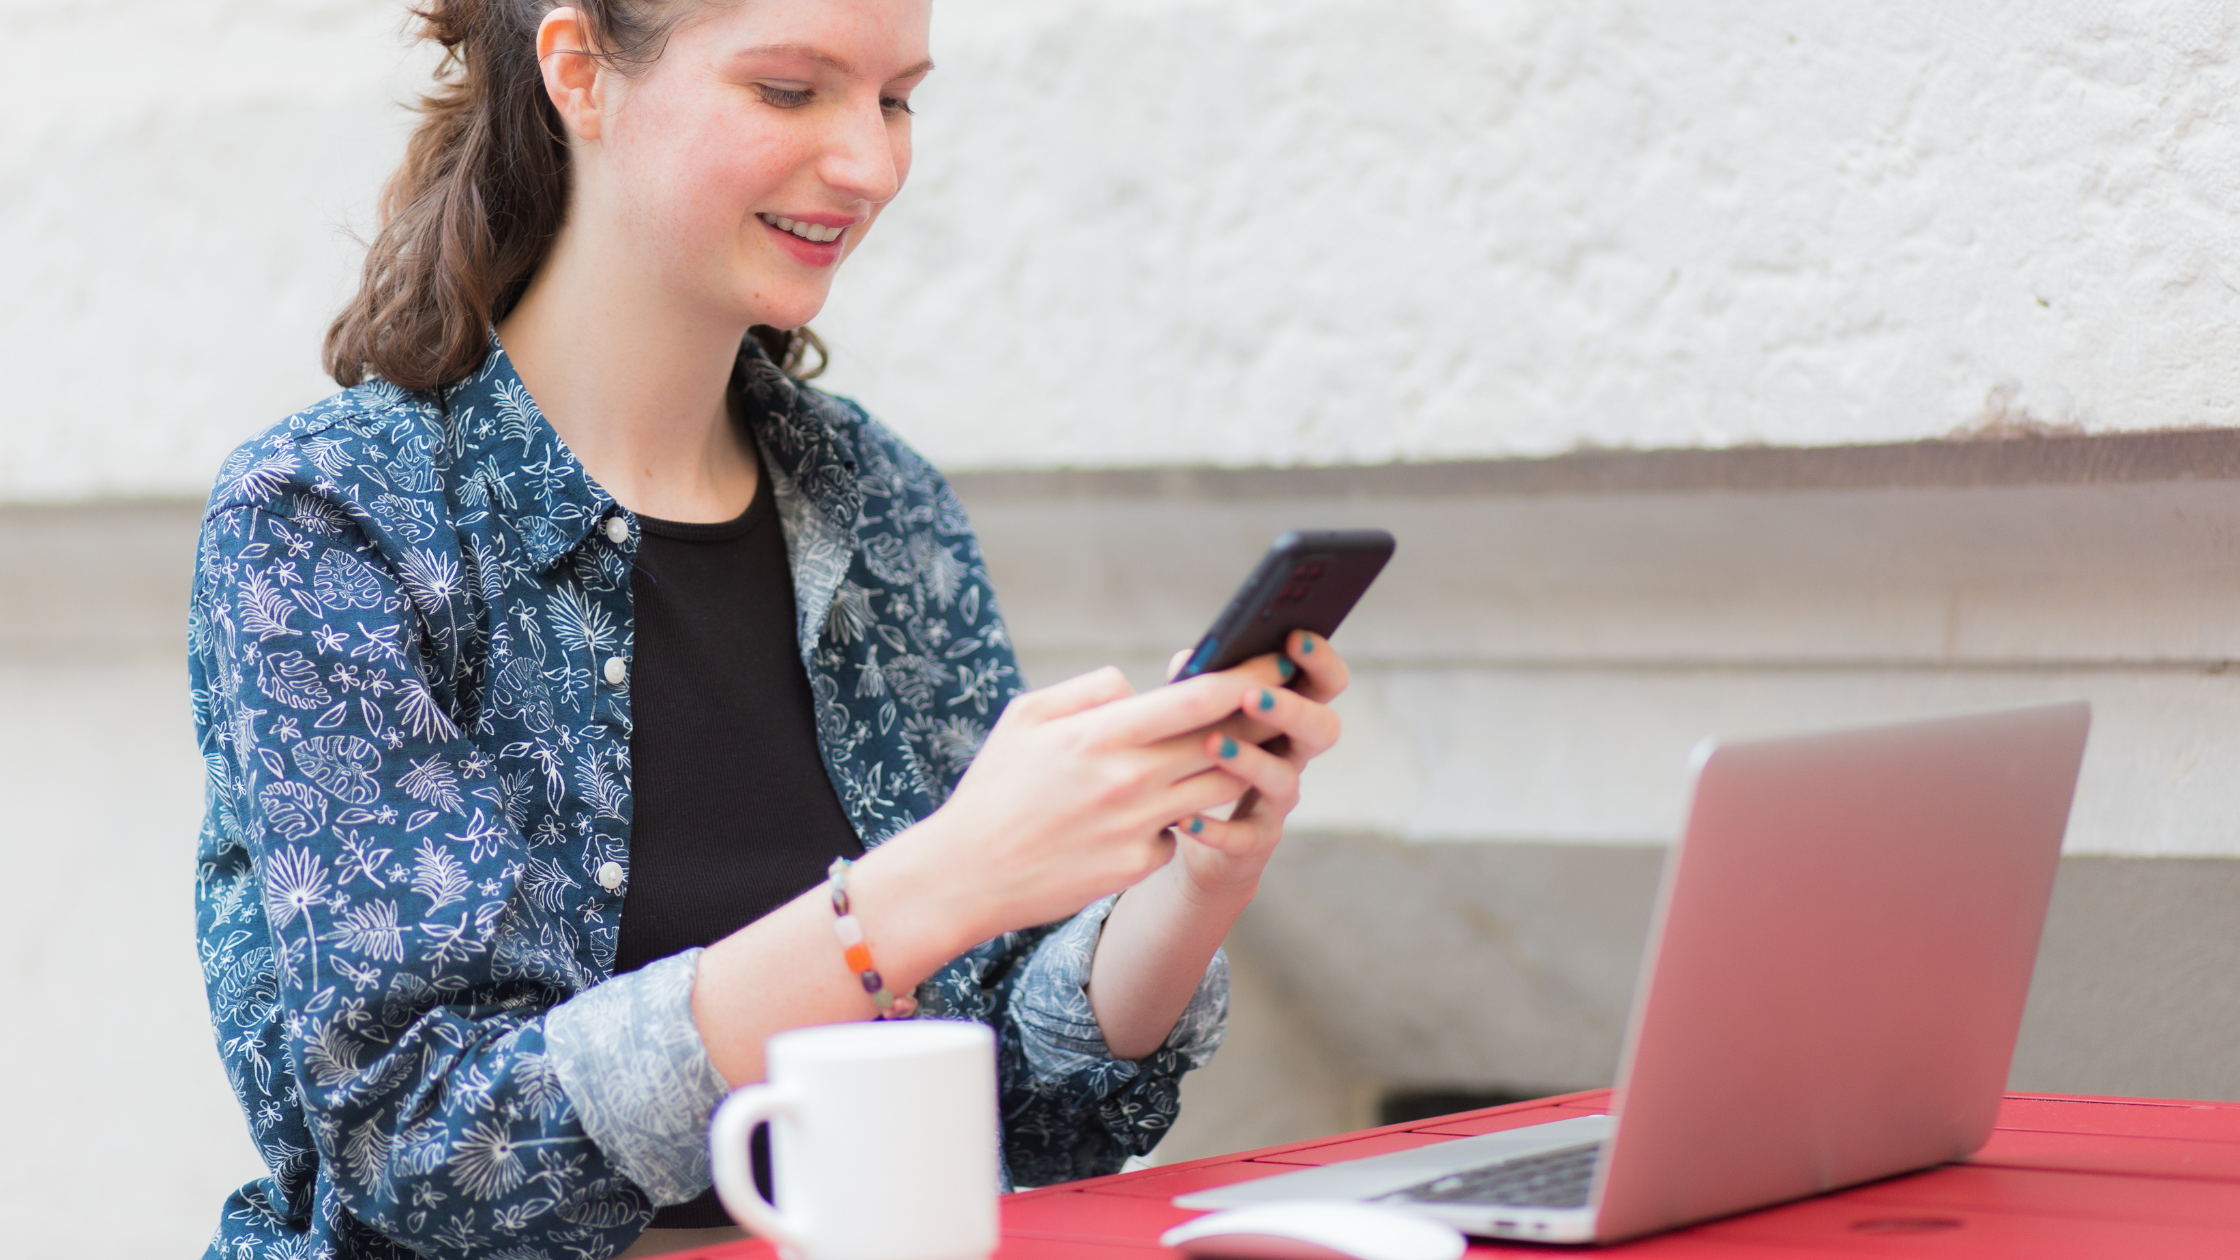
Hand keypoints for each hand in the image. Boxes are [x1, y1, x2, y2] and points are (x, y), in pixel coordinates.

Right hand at [897, 663, 1285, 940]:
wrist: (965, 874)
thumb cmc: (994, 787)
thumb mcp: (1026, 716)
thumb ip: (1090, 690)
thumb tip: (1139, 686)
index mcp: (1101, 734)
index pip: (1195, 698)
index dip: (1244, 675)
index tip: (1272, 660)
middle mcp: (1128, 780)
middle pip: (1222, 742)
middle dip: (1257, 717)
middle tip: (1279, 700)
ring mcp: (1137, 827)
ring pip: (1215, 789)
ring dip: (1231, 767)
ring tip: (1233, 749)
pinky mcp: (1137, 866)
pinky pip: (1179, 831)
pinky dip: (1175, 818)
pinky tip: (1148, 815)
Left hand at [1164, 630, 1348, 901]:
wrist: (1198, 835)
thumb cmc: (1202, 758)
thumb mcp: (1201, 716)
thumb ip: (1199, 685)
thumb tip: (1190, 657)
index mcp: (1288, 716)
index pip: (1323, 683)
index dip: (1319, 660)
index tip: (1295, 636)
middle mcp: (1293, 756)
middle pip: (1322, 729)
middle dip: (1292, 709)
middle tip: (1252, 694)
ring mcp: (1278, 800)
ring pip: (1285, 780)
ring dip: (1251, 760)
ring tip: (1213, 744)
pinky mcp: (1256, 841)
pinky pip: (1245, 836)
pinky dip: (1217, 828)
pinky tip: (1187, 818)